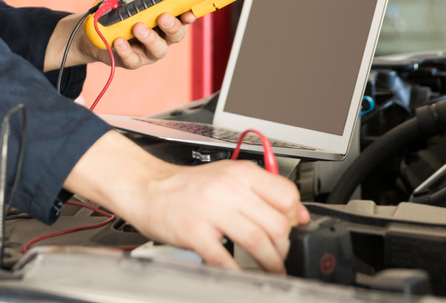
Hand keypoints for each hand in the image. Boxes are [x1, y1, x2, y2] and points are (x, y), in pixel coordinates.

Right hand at [65, 132, 308, 271]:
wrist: (147, 187)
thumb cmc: (187, 186)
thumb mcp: (229, 177)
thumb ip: (263, 192)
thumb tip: (299, 214)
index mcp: (240, 172)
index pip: (286, 194)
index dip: (294, 217)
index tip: (293, 228)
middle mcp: (228, 188)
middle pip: (275, 222)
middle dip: (284, 246)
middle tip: (280, 254)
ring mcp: (210, 210)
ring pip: (257, 240)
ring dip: (271, 263)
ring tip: (271, 269)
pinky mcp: (193, 231)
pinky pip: (224, 257)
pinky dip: (238, 271)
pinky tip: (241, 274)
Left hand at [71, 0, 192, 68]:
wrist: (94, 26)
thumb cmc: (119, 7)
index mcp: (166, 18)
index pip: (184, 17)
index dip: (189, 15)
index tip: (188, 12)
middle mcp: (162, 36)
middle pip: (176, 35)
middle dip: (172, 26)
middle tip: (163, 17)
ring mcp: (148, 51)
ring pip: (158, 49)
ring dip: (150, 38)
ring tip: (138, 27)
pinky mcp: (132, 61)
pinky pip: (132, 59)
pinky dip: (126, 50)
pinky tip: (120, 41)